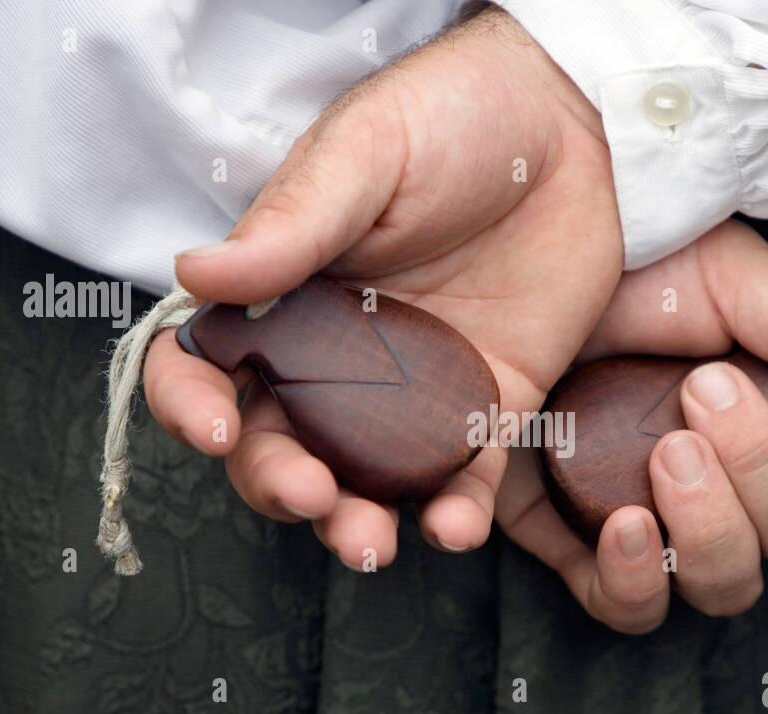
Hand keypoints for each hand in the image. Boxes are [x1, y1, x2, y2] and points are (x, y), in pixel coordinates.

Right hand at [142, 8, 767, 631]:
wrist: (575, 125)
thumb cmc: (451, 117)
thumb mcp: (364, 155)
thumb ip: (291, 224)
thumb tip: (195, 273)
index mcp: (285, 294)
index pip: (208, 363)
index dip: (192, 403)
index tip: (216, 426)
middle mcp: (336, 355)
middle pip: (279, 442)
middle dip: (281, 483)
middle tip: (310, 495)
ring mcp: (411, 391)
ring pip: (363, 478)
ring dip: (357, 520)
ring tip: (370, 542)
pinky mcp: (487, 406)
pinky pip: (463, 476)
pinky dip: (455, 512)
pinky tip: (453, 526)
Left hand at [494, 218, 767, 632]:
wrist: (512, 246)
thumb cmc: (627, 255)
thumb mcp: (725, 275)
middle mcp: (725, 480)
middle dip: (765, 477)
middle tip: (705, 394)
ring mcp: (652, 513)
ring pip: (719, 585)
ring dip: (711, 533)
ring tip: (668, 457)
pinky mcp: (568, 533)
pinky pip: (619, 604)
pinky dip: (632, 580)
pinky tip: (623, 524)